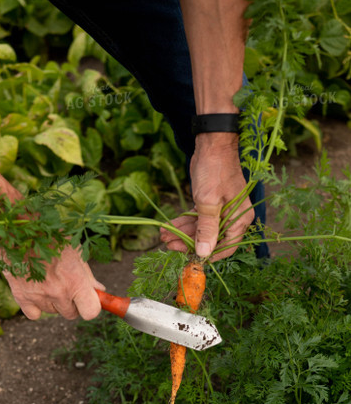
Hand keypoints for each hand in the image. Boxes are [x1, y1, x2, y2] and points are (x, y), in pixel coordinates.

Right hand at [2, 245, 105, 320]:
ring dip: (54, 302)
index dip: (91, 306)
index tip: (88, 298)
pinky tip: (37, 291)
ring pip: (53, 312)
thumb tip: (99, 289)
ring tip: (48, 280)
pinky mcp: (21, 297)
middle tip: (66, 286)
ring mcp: (38, 297)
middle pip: (71, 314)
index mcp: (75, 280)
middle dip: (72, 303)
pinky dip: (36, 306)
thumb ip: (87, 274)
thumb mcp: (75, 250)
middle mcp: (57, 292)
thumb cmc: (51, 236)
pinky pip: (34, 314)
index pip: (91, 311)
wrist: (19, 230)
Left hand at [160, 133, 253, 260]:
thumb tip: (204, 253)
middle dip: (187, 242)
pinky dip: (184, 222)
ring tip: (163, 235)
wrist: (212, 144)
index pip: (226, 247)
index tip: (189, 259)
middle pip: (210, 239)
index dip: (208, 255)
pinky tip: (168, 226)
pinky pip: (197, 218)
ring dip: (182, 233)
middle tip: (167, 245)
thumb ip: (206, 229)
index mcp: (240, 219)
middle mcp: (233, 217)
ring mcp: (222, 210)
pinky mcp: (210, 204)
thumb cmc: (214, 170)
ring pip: (200, 229)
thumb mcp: (208, 202)